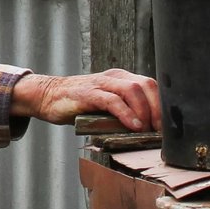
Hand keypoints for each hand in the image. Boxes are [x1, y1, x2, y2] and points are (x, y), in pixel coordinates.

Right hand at [11, 69, 161, 131]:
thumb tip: (143, 131)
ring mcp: (100, 84)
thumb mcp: (103, 105)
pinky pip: (113, 101)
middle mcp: (113, 77)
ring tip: (147, 130)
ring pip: (132, 90)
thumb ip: (121, 111)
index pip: (150, 86)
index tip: (164, 126)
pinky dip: (126, 114)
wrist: (45, 97)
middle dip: (157, 109)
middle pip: (146, 85)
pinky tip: (133, 126)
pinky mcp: (88, 93)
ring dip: (144, 112)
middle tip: (159, 130)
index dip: (161, 105)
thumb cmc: (75, 104)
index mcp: (119, 78)